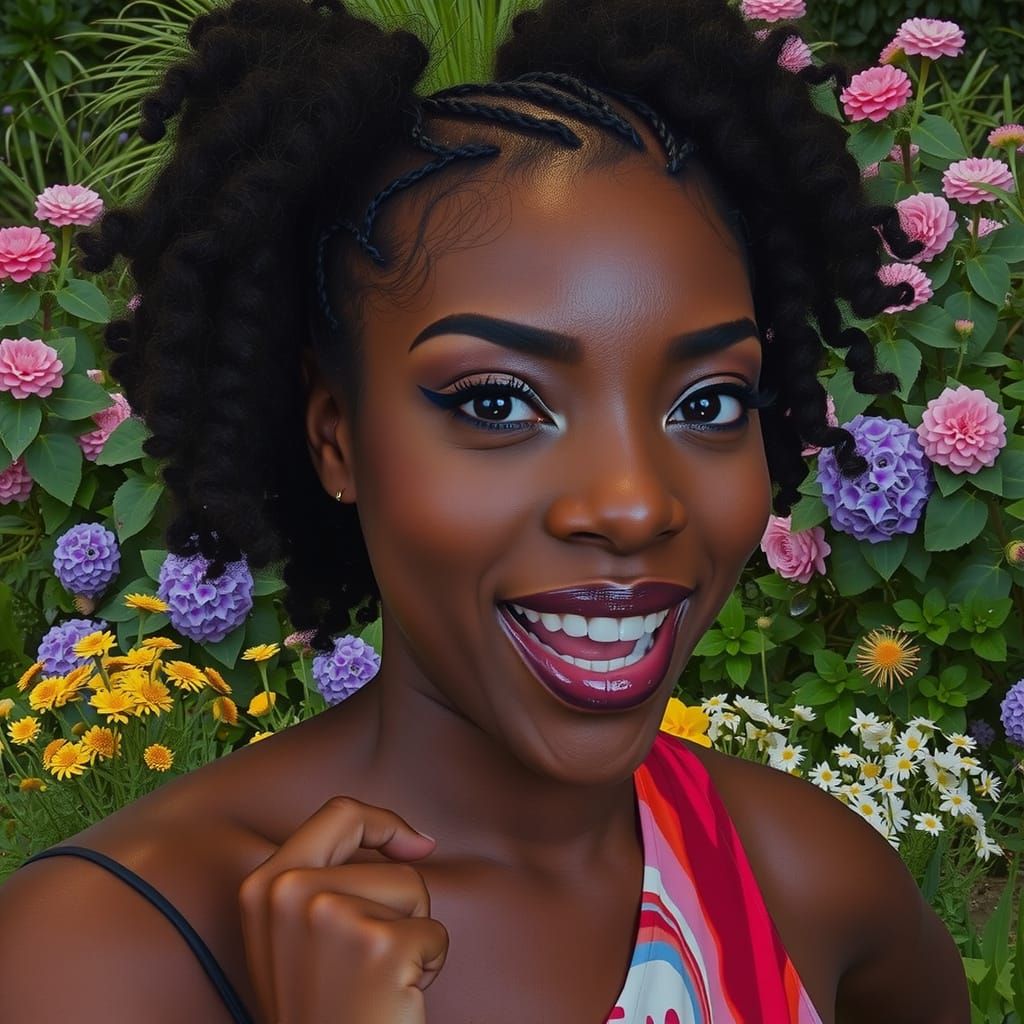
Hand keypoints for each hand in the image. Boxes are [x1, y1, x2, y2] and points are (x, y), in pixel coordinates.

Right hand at [238, 796, 447, 1023]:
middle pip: (387, 860)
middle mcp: (287, 891)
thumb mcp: (298, 933)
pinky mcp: (377, 945)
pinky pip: (435, 933)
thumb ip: (329, 878)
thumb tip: (421, 842)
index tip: (414, 845)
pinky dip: (428, 965)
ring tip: (378, 979)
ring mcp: (329, 915)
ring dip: (413, 936)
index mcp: (263, 884)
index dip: (383, 822)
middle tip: (381, 952)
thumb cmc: (325, 1007)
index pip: (338, 812)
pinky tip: (395, 997)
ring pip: (414, 891)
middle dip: (402, 901)